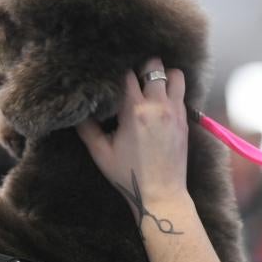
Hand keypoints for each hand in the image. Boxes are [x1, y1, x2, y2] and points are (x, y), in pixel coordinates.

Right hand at [76, 58, 188, 223]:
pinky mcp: (185, 120)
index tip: (111, 75)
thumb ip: (87, 129)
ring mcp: (175, 111)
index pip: (126, 74)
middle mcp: (157, 106)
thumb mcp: (101, 153)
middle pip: (154, 66)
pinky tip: (160, 101)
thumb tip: (77, 112)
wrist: (161, 194)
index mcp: (134, 111)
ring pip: (175, 75)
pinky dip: (172, 90)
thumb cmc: (129, 175)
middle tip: (132, 77)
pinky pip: (182, 93)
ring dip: (163, 75)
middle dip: (142, 67)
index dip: (117, 71)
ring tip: (151, 85)